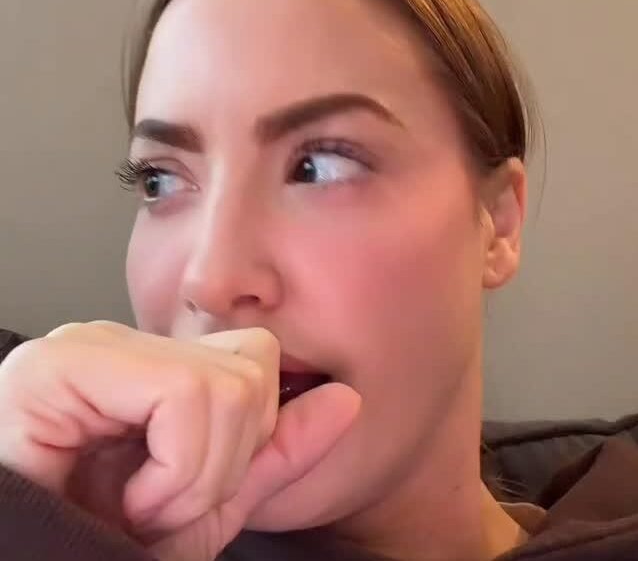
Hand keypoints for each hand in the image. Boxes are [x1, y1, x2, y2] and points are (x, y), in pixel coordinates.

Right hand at [0, 321, 359, 560]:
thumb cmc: (109, 544)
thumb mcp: (211, 500)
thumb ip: (277, 448)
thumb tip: (348, 399)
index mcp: (151, 365)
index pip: (256, 360)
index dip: (246, 441)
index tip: (191, 491)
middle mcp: (120, 341)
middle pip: (251, 369)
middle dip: (224, 463)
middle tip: (162, 500)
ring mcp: (91, 345)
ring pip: (228, 385)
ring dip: (195, 476)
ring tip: (140, 502)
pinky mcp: (62, 366)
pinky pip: (183, 397)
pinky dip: (171, 473)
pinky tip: (121, 500)